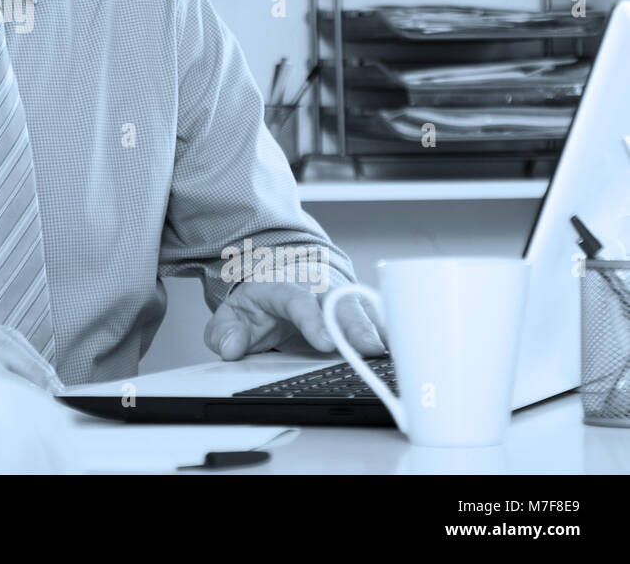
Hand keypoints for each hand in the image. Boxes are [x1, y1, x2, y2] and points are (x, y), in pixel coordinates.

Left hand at [204, 279, 386, 360]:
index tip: (325, 343)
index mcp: (285, 287)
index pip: (299, 300)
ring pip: (367, 312)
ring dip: (383, 333)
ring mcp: (343, 301)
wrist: (281, 278)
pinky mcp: (360, 314)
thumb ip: (225, 332)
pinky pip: (380, 323)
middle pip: (342, 304)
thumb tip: (231, 348)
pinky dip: (395, 338)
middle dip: (358, 326)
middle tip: (371, 350)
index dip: (313, 321)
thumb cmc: (261, 301)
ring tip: (401, 356)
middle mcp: (319, 290)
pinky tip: (409, 355)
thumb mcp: (232, 314)